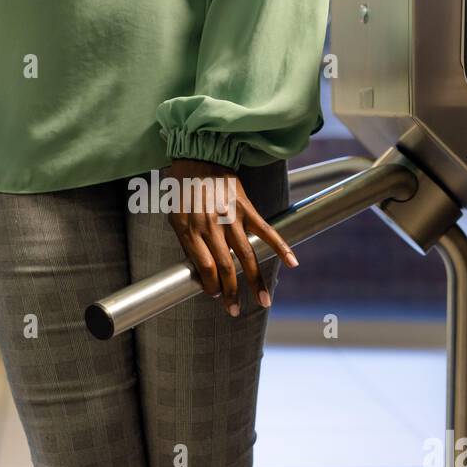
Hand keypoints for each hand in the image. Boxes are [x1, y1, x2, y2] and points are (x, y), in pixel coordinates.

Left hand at [164, 159, 297, 317]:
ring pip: (247, 256)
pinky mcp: (247, 208)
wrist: (199, 156)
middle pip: (226, 267)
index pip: (204, 267)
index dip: (211, 285)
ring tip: (263, 301)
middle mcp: (212, 226)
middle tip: (235, 310)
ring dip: (256, 282)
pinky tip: (292, 263)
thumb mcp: (174, 217)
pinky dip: (281, 247)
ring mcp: (232, 218)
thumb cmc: (183, 189)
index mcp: (191, 230)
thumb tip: (199, 269)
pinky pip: (266, 231)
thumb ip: (186, 242)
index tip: (214, 296)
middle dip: (232, 293)